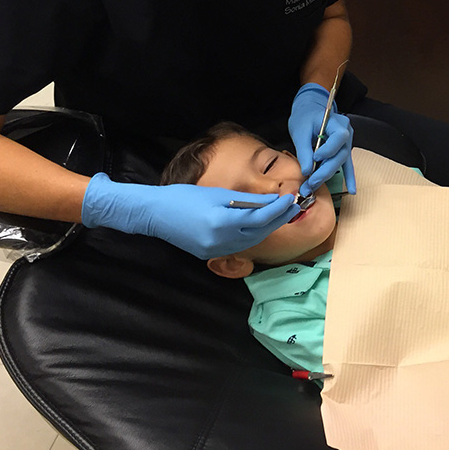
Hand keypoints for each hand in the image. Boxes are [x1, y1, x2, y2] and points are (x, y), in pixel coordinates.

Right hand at [81, 173, 298, 258]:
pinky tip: (259, 226)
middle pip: (260, 232)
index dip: (279, 208)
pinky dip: (252, 236)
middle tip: (293, 206)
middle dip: (278, 219)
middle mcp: (221, 241)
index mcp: (222, 222)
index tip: (292, 198)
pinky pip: (240, 247)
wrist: (155, 214)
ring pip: (252, 242)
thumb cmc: (184, 197)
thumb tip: (272, 201)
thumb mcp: (217, 194)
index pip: (261, 217)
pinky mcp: (211, 255)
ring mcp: (216, 251)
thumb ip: (246, 201)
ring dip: (268, 229)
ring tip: (280, 215)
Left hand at [289, 83, 355, 197]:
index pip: (339, 137)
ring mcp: (346, 143)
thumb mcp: (300, 131)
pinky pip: (347, 165)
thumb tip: (307, 171)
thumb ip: (304, 150)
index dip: (329, 150)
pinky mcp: (342, 151)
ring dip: (327, 175)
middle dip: (325, 170)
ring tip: (313, 186)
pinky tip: (352, 190)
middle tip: (310, 183)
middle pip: (340, 155)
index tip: (315, 157)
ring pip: (341, 162)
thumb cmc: (305, 117)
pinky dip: (348, 178)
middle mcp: (346, 133)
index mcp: (337, 123)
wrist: (309, 111)